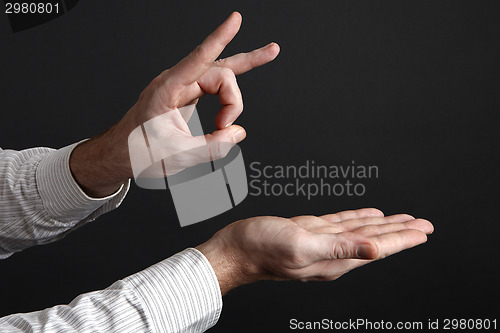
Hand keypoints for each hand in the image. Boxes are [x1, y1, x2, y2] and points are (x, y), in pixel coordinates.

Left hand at [70, 12, 278, 196]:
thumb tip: (237, 133)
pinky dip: (228, 97)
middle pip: (219, 73)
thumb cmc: (140, 150)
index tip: (234, 20)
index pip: (199, 59)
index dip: (219, 38)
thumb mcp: (178, 155)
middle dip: (232, 98)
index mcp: (167, 89)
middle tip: (234, 114)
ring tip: (243, 98)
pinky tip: (232, 106)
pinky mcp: (188, 95)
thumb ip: (212, 146)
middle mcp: (176, 82)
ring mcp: (182, 87)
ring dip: (232, 99)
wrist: (122, 151)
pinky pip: (215, 87)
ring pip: (220, 78)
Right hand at [196, 208, 433, 294]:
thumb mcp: (303, 246)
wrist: (235, 249)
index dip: (403, 239)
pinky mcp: (310, 231)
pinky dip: (358, 218)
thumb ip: (340, 248)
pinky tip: (368, 215)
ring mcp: (322, 241)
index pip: (378, 248)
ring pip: (361, 231)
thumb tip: (376, 250)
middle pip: (375, 239)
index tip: (424, 231)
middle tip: (423, 224)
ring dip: (383, 225)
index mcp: (336, 259)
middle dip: (400, 231)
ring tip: (402, 220)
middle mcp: (333, 252)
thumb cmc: (262, 249)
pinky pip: (342, 223)